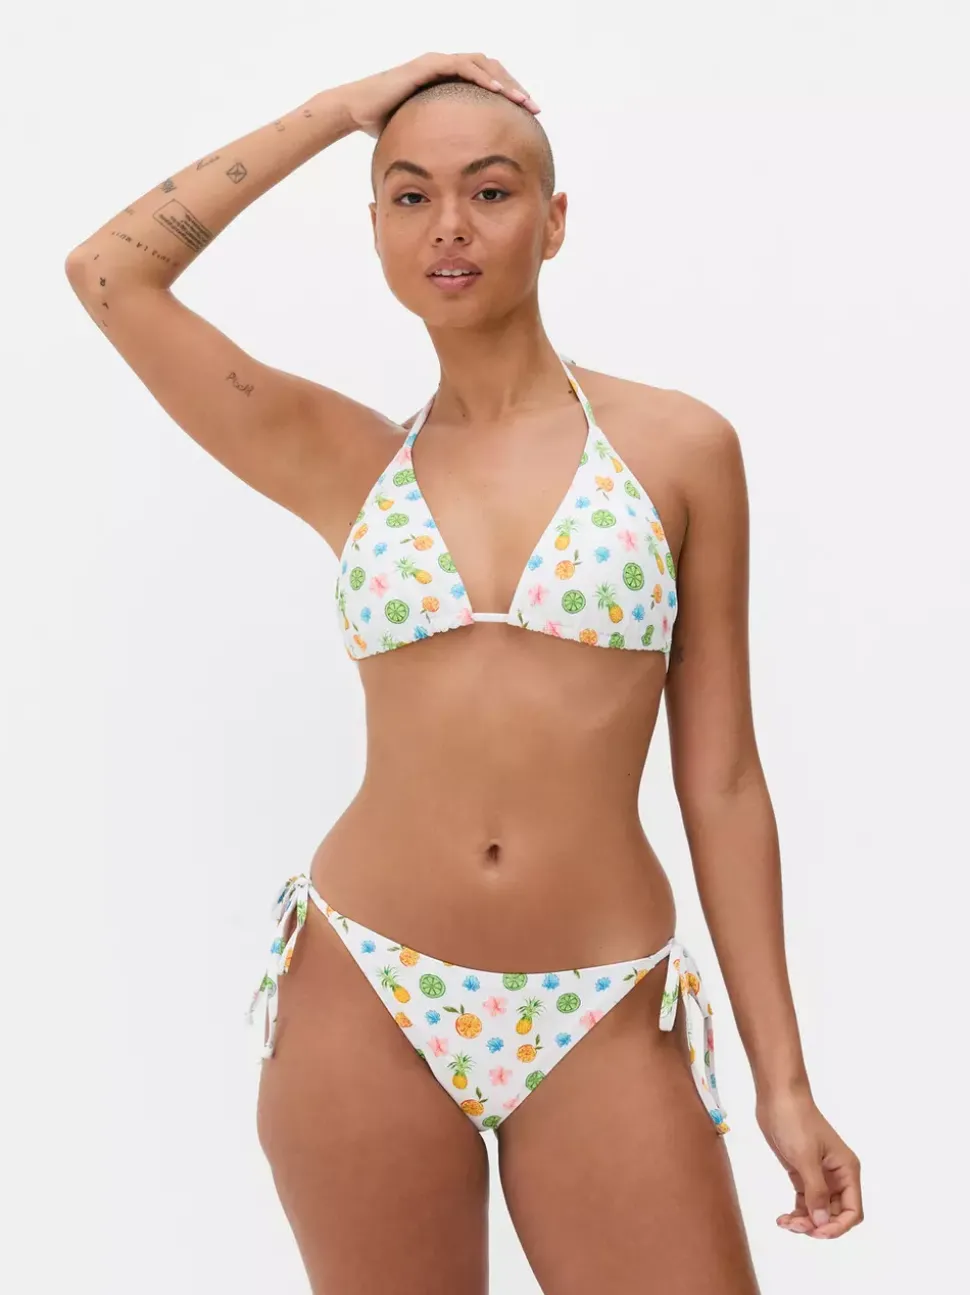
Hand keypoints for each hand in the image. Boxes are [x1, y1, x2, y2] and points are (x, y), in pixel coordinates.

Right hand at [336, 52, 539, 138]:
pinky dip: (483, 77)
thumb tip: (460, 174)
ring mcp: (437, 64)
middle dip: (515, 89)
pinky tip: (498, 93)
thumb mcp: (425, 138)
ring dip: (505, 82)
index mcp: (448, 85)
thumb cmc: (386, 126)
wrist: (358, 111)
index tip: (526, 118)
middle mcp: (446, 69)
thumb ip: (444, 146)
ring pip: (482, 65)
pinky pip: (463, 66)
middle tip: (533, 109)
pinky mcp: (428, 65)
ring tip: (523, 101)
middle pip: (492, 72)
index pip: (488, 85)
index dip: (509, 99)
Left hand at [756, 1088, 862, 1239]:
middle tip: (796, 1226)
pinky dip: (797, 1212)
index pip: (853, 1211)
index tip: (817, 1232)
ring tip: (786, 1223)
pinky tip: (784, 1218)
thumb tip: (823, 1222)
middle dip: (818, 1225)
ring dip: (805, 1222)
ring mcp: (819, 1175)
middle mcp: (836, 1176)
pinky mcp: (802, 1173)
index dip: (838, 1226)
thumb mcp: (806, 1157)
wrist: (777, 1097)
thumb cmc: (796, 1121)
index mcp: (847, 1170)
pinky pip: (805, 1201)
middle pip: (835, 1214)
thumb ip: (816, 1191)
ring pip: (819, 1210)